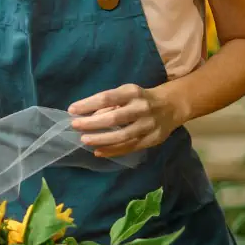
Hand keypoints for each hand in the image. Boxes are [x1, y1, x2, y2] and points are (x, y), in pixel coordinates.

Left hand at [68, 84, 183, 157]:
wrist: (172, 106)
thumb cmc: (141, 98)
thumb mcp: (127, 93)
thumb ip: (110, 103)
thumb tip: (89, 115)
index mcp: (132, 92)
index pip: (107, 98)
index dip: (88, 104)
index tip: (72, 110)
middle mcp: (141, 108)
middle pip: (114, 118)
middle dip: (92, 123)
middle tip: (75, 126)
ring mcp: (148, 125)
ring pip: (122, 136)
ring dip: (101, 139)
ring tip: (84, 140)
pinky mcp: (152, 139)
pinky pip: (129, 147)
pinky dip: (112, 151)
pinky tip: (98, 152)